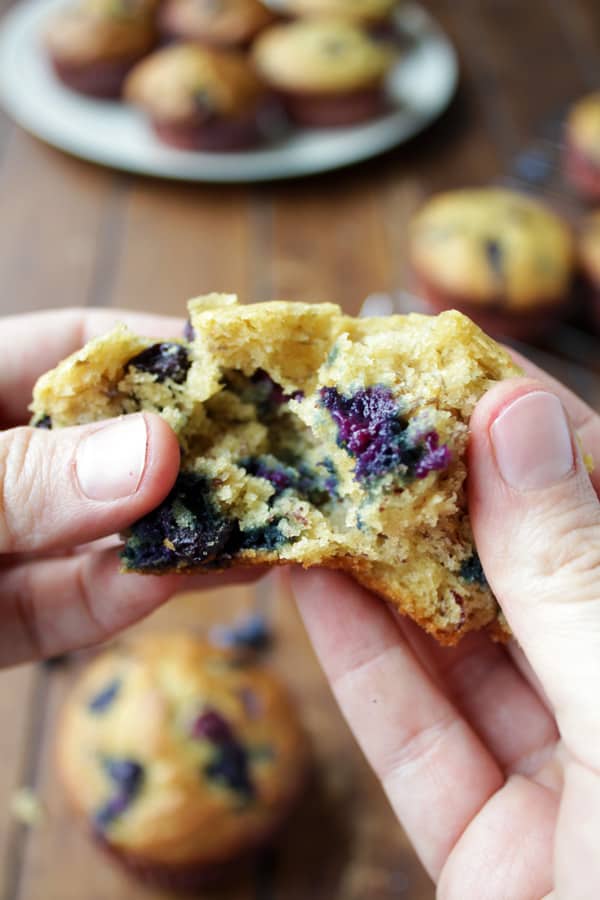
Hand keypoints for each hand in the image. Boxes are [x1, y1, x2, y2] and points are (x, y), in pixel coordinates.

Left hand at [0, 309, 260, 667]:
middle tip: (280, 456)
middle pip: (108, 442)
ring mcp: (0, 543)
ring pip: (104, 530)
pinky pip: (74, 603)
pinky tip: (201, 575)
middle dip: (191, 449)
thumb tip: (159, 451)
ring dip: (183, 529)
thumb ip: (30, 477)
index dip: (158, 350)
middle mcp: (0, 466)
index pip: (75, 347)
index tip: (241, 370)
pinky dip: (135, 592)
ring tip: (268, 524)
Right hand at [292, 354, 599, 899]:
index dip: (539, 426)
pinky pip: (419, 737)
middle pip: (529, 575)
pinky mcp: (491, 851)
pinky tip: (309, 582)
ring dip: (383, 568)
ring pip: (464, 651)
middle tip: (363, 417)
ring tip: (316, 482)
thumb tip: (520, 417)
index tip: (455, 362)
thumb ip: (578, 579)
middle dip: (441, 493)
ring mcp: (568, 788)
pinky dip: (361, 662)